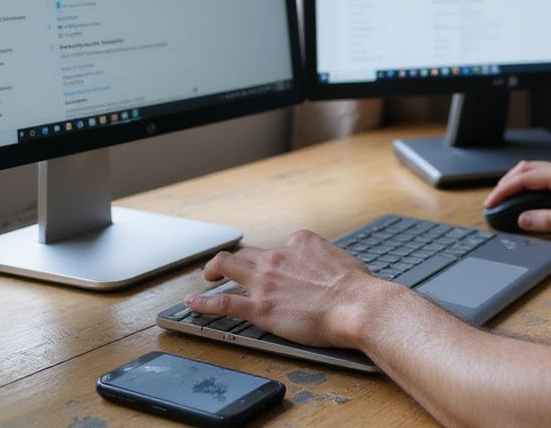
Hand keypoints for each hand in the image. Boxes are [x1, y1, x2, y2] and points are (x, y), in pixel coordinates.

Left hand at [184, 230, 387, 347]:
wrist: (358, 305)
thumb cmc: (358, 288)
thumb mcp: (345, 261)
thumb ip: (329, 261)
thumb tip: (333, 270)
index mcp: (301, 242)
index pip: (280, 248)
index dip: (277, 261)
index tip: (278, 271)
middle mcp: (278, 256)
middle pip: (248, 254)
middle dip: (238, 261)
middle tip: (229, 270)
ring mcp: (265, 281)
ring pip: (226, 266)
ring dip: (213, 270)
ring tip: (206, 278)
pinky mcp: (260, 307)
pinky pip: (222, 303)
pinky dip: (203, 303)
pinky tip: (192, 304)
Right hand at [483, 160, 550, 241]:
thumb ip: (546, 220)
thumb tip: (522, 220)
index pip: (525, 178)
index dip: (504, 191)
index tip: (491, 203)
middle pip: (528, 169)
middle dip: (506, 183)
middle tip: (493, 200)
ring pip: (537, 171)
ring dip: (518, 182)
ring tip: (505, 197)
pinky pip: (547, 177)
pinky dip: (531, 184)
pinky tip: (527, 196)